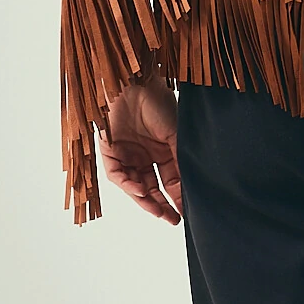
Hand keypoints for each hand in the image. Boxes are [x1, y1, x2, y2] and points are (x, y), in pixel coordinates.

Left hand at [98, 73, 182, 222]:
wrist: (137, 84)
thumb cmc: (160, 103)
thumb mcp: (176, 135)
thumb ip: (180, 160)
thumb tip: (192, 184)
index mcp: (163, 151)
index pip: (170, 181)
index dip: (177, 197)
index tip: (186, 212)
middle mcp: (145, 156)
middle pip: (151, 188)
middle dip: (160, 206)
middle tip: (172, 219)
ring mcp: (128, 155)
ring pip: (134, 186)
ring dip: (145, 199)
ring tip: (157, 210)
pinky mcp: (111, 151)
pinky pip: (118, 175)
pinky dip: (128, 185)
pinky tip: (140, 190)